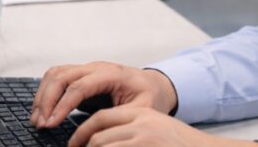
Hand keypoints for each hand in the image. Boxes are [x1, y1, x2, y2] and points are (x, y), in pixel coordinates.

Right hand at [32, 62, 176, 129]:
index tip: (51, 123)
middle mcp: (96, 67)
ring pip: (55, 74)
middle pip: (62, 76)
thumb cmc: (149, 96)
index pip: (79, 86)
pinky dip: (45, 91)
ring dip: (42, 95)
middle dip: (46, 100)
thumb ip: (120, 118)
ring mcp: (87, 69)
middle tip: (40, 124)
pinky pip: (57, 77)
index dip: (62, 105)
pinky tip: (42, 109)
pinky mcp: (81, 75)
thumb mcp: (142, 110)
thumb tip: (96, 131)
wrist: (155, 85)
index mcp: (112, 74)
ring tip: (37, 120)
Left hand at [67, 106, 254, 146]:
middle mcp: (141, 124)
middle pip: (98, 135)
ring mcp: (143, 140)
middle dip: (80, 146)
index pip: (102, 118)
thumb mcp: (157, 130)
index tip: (75, 143)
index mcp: (142, 114)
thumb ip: (133, 131)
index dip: (83, 131)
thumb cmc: (182, 145)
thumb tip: (101, 140)